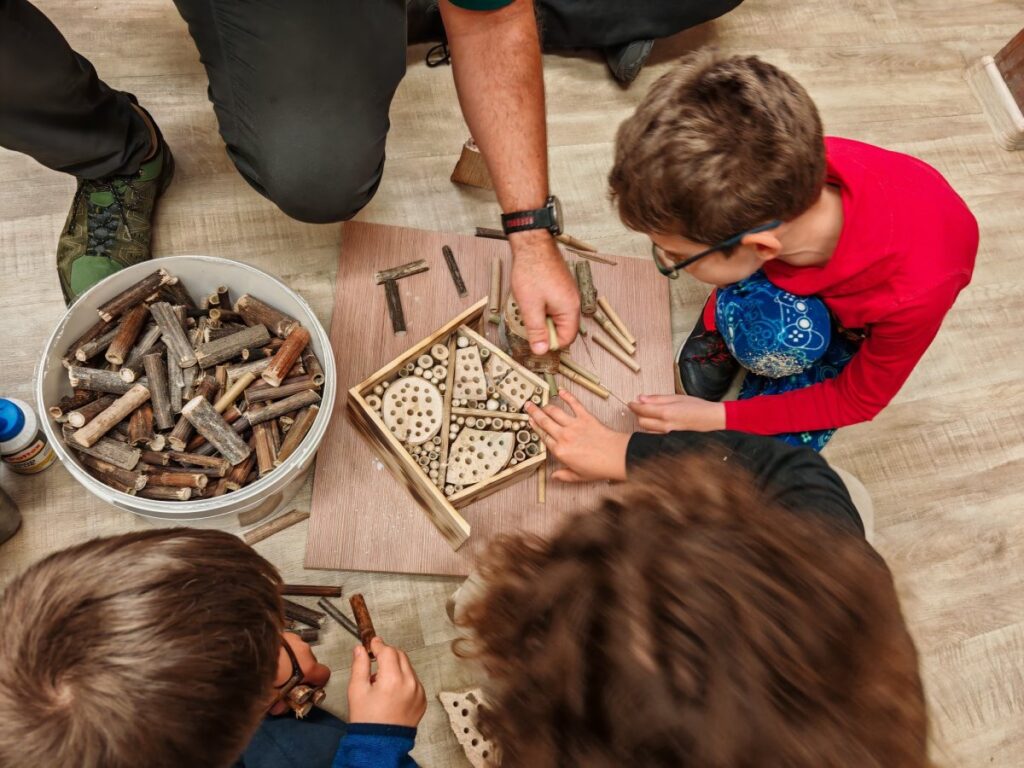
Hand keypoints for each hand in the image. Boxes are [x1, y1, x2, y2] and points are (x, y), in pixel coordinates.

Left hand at [268, 631, 331, 715]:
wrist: (247, 654)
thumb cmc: (264, 679)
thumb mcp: (274, 698)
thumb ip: (282, 703)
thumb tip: (280, 706)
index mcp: (308, 667)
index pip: (324, 675)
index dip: (316, 684)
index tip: (307, 690)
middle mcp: (305, 650)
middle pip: (310, 663)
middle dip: (300, 674)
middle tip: (285, 682)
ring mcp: (293, 639)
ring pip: (298, 652)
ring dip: (291, 661)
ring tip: (275, 668)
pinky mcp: (281, 633)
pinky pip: (287, 644)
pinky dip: (282, 652)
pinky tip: (270, 658)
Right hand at [348, 637, 426, 727]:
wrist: (380, 744)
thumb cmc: (367, 720)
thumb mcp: (357, 691)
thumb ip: (360, 666)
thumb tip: (360, 649)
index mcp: (393, 679)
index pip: (388, 651)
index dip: (378, 645)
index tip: (372, 644)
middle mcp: (410, 683)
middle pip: (400, 656)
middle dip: (387, 655)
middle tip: (375, 661)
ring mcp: (418, 692)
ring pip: (408, 667)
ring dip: (396, 667)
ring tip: (381, 682)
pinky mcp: (422, 699)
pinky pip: (414, 681)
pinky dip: (404, 680)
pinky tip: (391, 692)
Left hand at [508, 231, 579, 353]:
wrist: (532, 244)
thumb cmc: (532, 270)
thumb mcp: (530, 307)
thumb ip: (536, 331)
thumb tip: (541, 350)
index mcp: (570, 309)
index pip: (566, 339)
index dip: (549, 343)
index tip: (535, 341)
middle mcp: (573, 302)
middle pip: (562, 328)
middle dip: (545, 329)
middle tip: (528, 322)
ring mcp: (568, 293)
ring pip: (557, 316)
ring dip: (542, 317)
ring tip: (528, 308)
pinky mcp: (561, 287)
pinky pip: (554, 305)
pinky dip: (543, 307)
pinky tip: (532, 299)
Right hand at [526, 389, 629, 481]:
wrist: (616, 456)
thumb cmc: (600, 467)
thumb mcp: (579, 476)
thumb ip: (564, 475)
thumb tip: (555, 476)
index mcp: (560, 451)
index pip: (543, 437)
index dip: (535, 428)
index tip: (530, 422)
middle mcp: (564, 436)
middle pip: (544, 422)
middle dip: (534, 413)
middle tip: (528, 406)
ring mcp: (574, 425)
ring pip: (554, 412)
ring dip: (545, 406)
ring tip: (540, 402)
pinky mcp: (585, 417)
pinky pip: (574, 404)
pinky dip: (567, 396)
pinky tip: (561, 391)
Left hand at [628, 394, 725, 432]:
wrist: (712, 420)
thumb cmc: (697, 406)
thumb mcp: (676, 397)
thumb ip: (657, 398)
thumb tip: (640, 398)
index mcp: (666, 412)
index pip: (641, 410)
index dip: (633, 405)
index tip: (631, 402)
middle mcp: (665, 425)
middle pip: (641, 421)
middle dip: (638, 414)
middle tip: (640, 406)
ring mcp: (667, 434)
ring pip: (647, 429)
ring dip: (645, 421)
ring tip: (650, 413)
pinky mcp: (670, 439)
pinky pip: (654, 434)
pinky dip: (652, 428)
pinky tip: (657, 422)